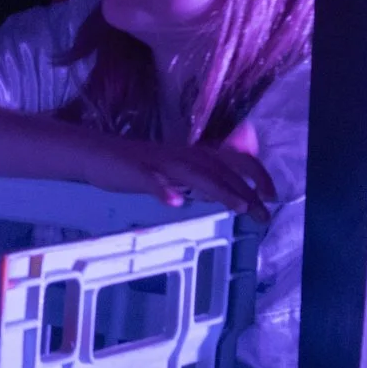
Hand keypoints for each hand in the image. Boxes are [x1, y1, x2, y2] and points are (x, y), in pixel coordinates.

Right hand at [82, 129, 275, 217]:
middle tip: (264, 214)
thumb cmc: (136, 165)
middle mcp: (180, 154)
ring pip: (193, 173)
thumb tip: (226, 193)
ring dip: (219, 189)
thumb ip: (199, 179)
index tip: (272, 196)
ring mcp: (158, 162)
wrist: (94, 153)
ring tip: (239, 207)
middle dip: (245, 191)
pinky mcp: (134, 170)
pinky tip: (175, 203)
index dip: (255, 174)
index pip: (231, 159)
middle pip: (219, 169)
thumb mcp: (173, 172)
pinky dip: (163, 190)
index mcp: (191, 154)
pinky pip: (150, 179)